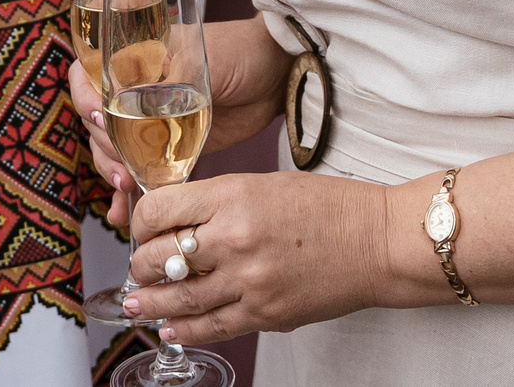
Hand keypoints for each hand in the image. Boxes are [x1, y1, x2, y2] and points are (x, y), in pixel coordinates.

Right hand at [70, 18, 291, 232]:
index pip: (87, 76)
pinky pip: (139, 171)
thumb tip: (125, 100)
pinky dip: (128, 192)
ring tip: (126, 188)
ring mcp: (150, 122)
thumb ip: (165, 82)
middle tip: (123, 165)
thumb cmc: (240, 52)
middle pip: (96, 121)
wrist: (278, 75)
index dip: (85, 98)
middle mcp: (134, 90)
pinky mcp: (167, 149)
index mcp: (134, 58)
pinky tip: (123, 212)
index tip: (101, 117)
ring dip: (111, 171)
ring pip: (112, 150)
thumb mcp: (200, 62)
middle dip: (103, 145)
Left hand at [120, 171, 395, 343]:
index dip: (141, 220)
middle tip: (140, 265)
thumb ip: (218, 201)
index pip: (158, 210)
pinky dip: (185, 329)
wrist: (376, 241)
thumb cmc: (328, 206)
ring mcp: (249, 280)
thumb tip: (176, 221)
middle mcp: (234, 238)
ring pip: (179, 298)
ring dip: (151, 302)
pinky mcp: (265, 313)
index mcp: (233, 195)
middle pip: (161, 257)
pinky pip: (212, 326)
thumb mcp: (264, 184)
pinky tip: (169, 327)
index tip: (143, 227)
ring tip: (136, 302)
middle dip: (142, 263)